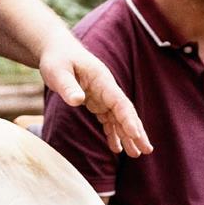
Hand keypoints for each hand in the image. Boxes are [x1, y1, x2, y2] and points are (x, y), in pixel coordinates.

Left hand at [40, 31, 152, 156]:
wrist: (57, 50)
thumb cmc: (57, 59)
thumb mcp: (58, 71)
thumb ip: (68, 86)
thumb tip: (77, 101)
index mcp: (102, 80)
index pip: (119, 102)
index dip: (128, 118)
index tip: (136, 134)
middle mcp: (107, 89)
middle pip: (125, 112)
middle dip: (136, 131)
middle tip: (146, 150)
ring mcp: (103, 96)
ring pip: (119, 118)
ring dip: (128, 135)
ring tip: (136, 154)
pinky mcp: (96, 101)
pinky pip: (108, 119)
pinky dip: (113, 133)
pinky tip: (116, 148)